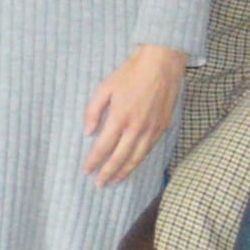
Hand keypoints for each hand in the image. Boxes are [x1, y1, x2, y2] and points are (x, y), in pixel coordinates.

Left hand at [79, 44, 190, 187]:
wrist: (161, 64)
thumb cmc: (130, 73)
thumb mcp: (104, 88)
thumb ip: (93, 111)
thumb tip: (87, 133)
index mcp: (120, 118)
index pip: (104, 147)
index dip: (94, 161)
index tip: (86, 170)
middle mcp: (137, 128)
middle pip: (120, 158)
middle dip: (108, 172)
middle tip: (99, 184)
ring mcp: (152, 129)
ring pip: (137, 158)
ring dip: (125, 171)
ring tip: (115, 180)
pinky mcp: (164, 127)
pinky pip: (149, 150)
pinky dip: (139, 161)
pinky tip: (132, 165)